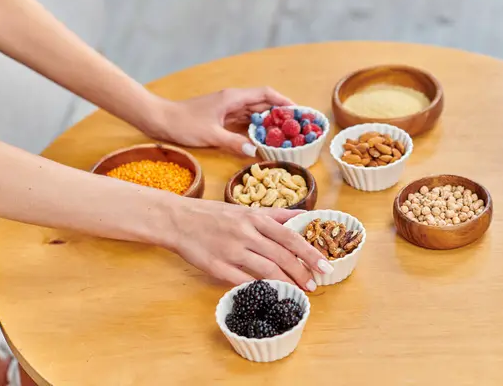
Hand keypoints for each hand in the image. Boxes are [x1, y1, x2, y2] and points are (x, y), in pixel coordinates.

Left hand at [149, 87, 293, 155]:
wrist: (160, 119)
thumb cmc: (184, 123)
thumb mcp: (211, 135)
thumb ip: (234, 142)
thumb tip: (256, 152)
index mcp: (233, 98)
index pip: (266, 94)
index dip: (284, 101)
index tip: (299, 111)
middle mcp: (233, 100)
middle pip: (263, 103)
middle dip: (280, 113)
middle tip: (297, 126)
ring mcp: (227, 109)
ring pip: (254, 113)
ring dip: (268, 122)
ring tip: (284, 134)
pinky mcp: (221, 117)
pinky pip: (244, 121)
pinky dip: (255, 128)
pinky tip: (262, 138)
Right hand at [166, 198, 333, 290]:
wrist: (177, 220)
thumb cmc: (212, 215)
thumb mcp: (244, 209)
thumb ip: (272, 215)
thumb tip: (301, 216)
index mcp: (254, 218)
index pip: (289, 236)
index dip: (310, 252)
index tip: (325, 265)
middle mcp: (246, 233)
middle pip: (282, 255)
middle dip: (303, 272)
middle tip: (315, 284)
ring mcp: (231, 251)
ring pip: (266, 270)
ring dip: (286, 283)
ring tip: (298, 291)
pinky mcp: (217, 267)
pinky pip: (242, 281)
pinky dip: (259, 289)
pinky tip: (270, 295)